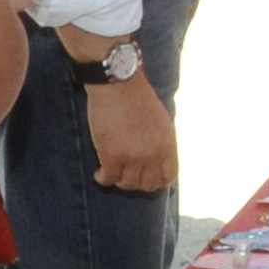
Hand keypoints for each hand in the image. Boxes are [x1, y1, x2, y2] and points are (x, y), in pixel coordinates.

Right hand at [84, 70, 178, 193]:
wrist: (117, 83)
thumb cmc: (137, 98)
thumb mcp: (160, 121)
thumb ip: (160, 143)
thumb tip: (156, 164)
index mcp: (168, 144)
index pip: (168, 176)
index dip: (156, 181)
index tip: (145, 178)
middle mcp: (154, 154)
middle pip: (147, 185)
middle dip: (136, 184)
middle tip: (126, 177)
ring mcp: (133, 156)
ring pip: (127, 184)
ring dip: (118, 181)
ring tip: (112, 174)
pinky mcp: (112, 155)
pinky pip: (108, 178)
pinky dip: (102, 178)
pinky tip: (100, 174)